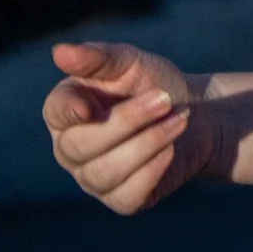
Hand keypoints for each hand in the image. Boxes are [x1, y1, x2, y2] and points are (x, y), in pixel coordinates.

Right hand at [43, 41, 209, 214]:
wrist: (196, 113)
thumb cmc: (154, 84)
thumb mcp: (131, 64)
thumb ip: (98, 58)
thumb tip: (60, 52)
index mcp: (66, 112)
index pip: (55, 112)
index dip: (69, 110)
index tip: (90, 106)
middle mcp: (71, 149)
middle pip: (81, 145)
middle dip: (128, 121)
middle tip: (165, 100)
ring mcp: (93, 178)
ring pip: (104, 172)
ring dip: (147, 144)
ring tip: (180, 120)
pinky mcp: (122, 199)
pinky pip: (127, 196)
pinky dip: (151, 172)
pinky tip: (171, 151)